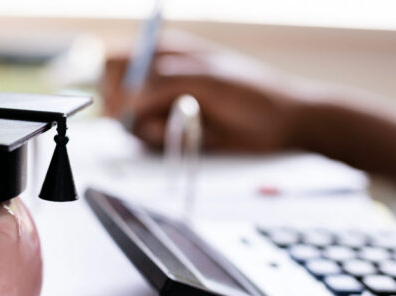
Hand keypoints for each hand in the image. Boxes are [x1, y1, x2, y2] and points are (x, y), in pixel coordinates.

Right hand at [100, 49, 308, 151]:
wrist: (281, 125)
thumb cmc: (252, 93)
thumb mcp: (207, 81)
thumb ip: (162, 86)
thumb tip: (126, 101)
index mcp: (164, 52)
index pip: (116, 61)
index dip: (114, 83)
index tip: (127, 102)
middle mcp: (158, 78)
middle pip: (116, 95)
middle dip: (131, 112)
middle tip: (160, 118)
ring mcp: (163, 106)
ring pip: (130, 122)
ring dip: (152, 129)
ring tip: (186, 124)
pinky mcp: (171, 131)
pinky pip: (148, 140)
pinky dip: (163, 142)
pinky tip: (190, 135)